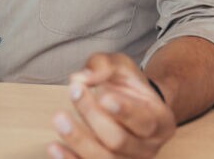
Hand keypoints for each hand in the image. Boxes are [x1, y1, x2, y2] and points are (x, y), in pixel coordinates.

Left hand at [49, 53, 175, 158]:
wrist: (133, 107)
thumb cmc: (127, 87)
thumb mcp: (122, 66)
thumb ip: (104, 66)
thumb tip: (82, 77)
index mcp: (160, 121)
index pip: (144, 121)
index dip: (124, 111)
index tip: (103, 96)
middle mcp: (148, 148)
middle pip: (118, 140)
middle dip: (93, 116)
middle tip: (74, 92)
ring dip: (78, 140)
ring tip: (59, 118)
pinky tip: (53, 147)